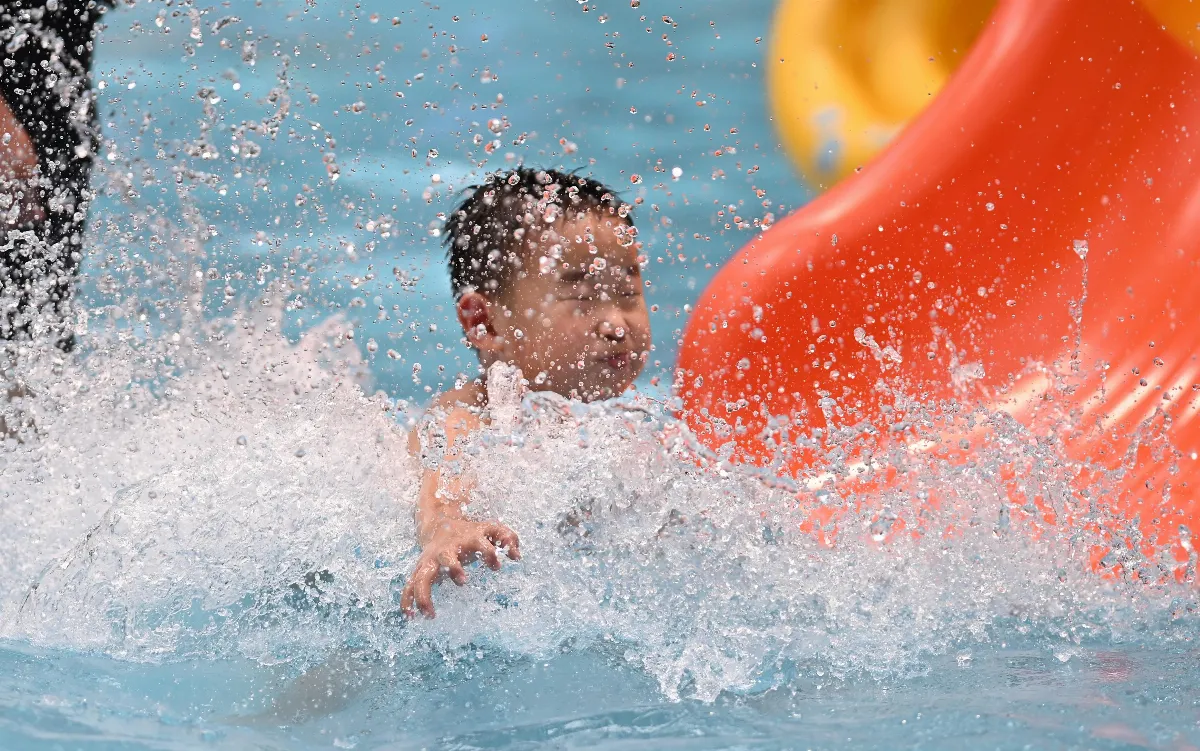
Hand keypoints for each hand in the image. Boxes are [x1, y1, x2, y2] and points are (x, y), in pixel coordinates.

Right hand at [401, 519, 519, 617]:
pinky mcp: (420, 569)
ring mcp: (431, 560)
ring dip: (424, 594)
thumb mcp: (491, 530)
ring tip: (430, 615)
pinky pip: (409, 585)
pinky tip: (409, 616)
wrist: (441, 524)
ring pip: (422, 577)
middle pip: (447, 558)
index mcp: (467, 539)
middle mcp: (447, 550)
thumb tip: (517, 557)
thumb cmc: (471, 533)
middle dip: (453, 568)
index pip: (480, 544)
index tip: (497, 566)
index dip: (489, 554)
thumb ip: (507, 538)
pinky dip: (406, 600)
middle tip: (463, 581)